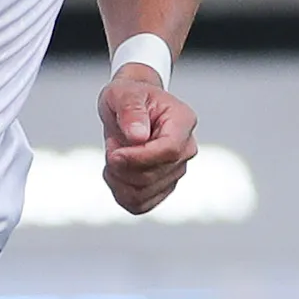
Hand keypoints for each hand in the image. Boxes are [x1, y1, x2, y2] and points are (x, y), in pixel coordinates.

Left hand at [101, 64, 197, 215]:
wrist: (129, 106)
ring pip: (142, 194)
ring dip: (118, 179)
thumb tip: (138, 136)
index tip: (114, 153)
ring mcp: (176, 171)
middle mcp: (186, 149)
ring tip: (114, 155)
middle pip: (152, 176)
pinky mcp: (163, 187)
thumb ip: (131, 111)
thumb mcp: (124, 93)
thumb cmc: (129, 96)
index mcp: (183, 122)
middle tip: (112, 144)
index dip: (139, 158)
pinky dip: (120, 193)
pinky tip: (117, 172)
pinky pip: (139, 204)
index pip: (170, 151)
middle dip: (121, 166)